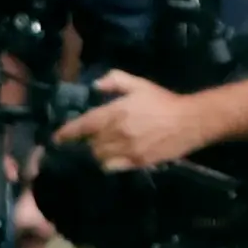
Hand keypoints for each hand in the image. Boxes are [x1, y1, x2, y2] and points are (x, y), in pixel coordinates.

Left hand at [58, 68, 210, 171]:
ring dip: (96, 154)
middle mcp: (118, 132)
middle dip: (86, 143)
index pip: (83, 125)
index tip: (57, 138)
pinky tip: (112, 159)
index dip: (67, 133)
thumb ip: (115, 81)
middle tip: (87, 142)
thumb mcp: (139, 84)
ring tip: (99, 150)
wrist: (190, 121)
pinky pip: (113, 167)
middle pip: (90, 145)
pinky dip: (108, 164)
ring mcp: (127, 149)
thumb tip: (95, 85)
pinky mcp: (137, 162)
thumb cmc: (164, 101)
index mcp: (115, 112)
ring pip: (100, 157)